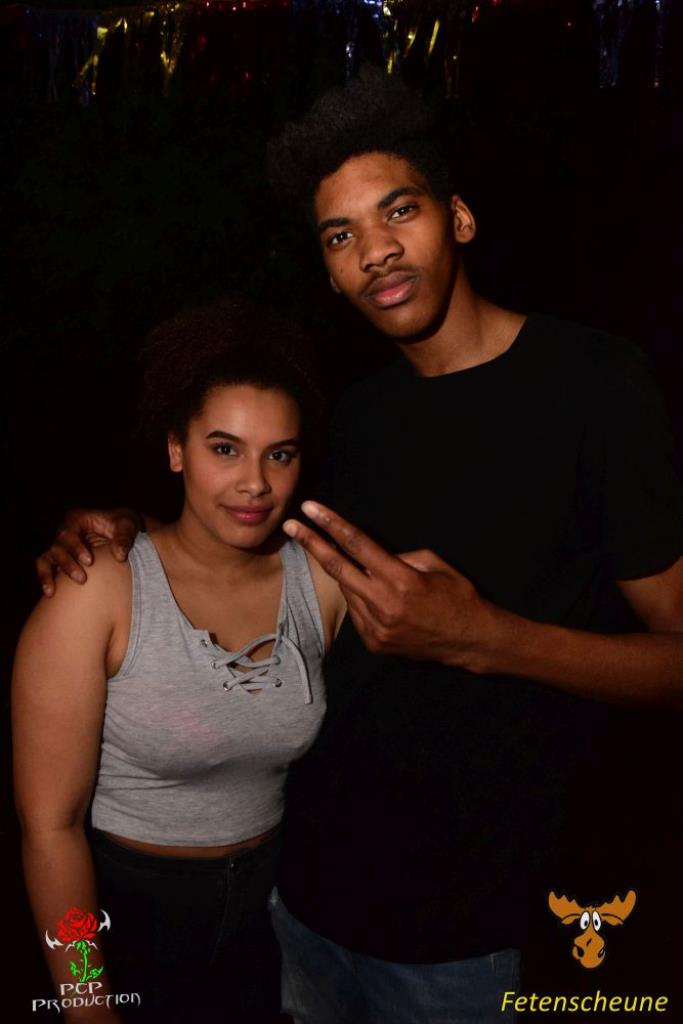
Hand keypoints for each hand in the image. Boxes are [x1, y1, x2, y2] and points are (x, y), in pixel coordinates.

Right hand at [36, 508, 141, 596]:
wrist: (123, 534)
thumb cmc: (124, 526)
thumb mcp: (128, 526)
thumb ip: (124, 538)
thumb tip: (120, 556)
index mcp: (77, 519)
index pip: (69, 533)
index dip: (75, 547)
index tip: (89, 561)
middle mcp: (65, 531)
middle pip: (57, 547)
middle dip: (68, 564)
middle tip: (82, 579)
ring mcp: (60, 545)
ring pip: (48, 558)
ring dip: (53, 574)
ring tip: (57, 591)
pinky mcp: (59, 559)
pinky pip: (45, 566)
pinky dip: (45, 578)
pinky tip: (50, 593)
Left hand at [283, 501, 498, 669]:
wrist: (471, 641)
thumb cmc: (458, 596)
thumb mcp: (434, 564)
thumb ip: (400, 556)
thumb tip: (374, 555)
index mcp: (401, 580)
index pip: (357, 545)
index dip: (331, 524)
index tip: (310, 509)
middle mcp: (384, 604)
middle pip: (337, 568)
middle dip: (311, 544)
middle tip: (291, 526)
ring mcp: (377, 628)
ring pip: (348, 591)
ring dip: (350, 577)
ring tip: (373, 577)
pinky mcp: (375, 643)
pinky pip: (357, 613)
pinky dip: (362, 600)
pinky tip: (380, 600)